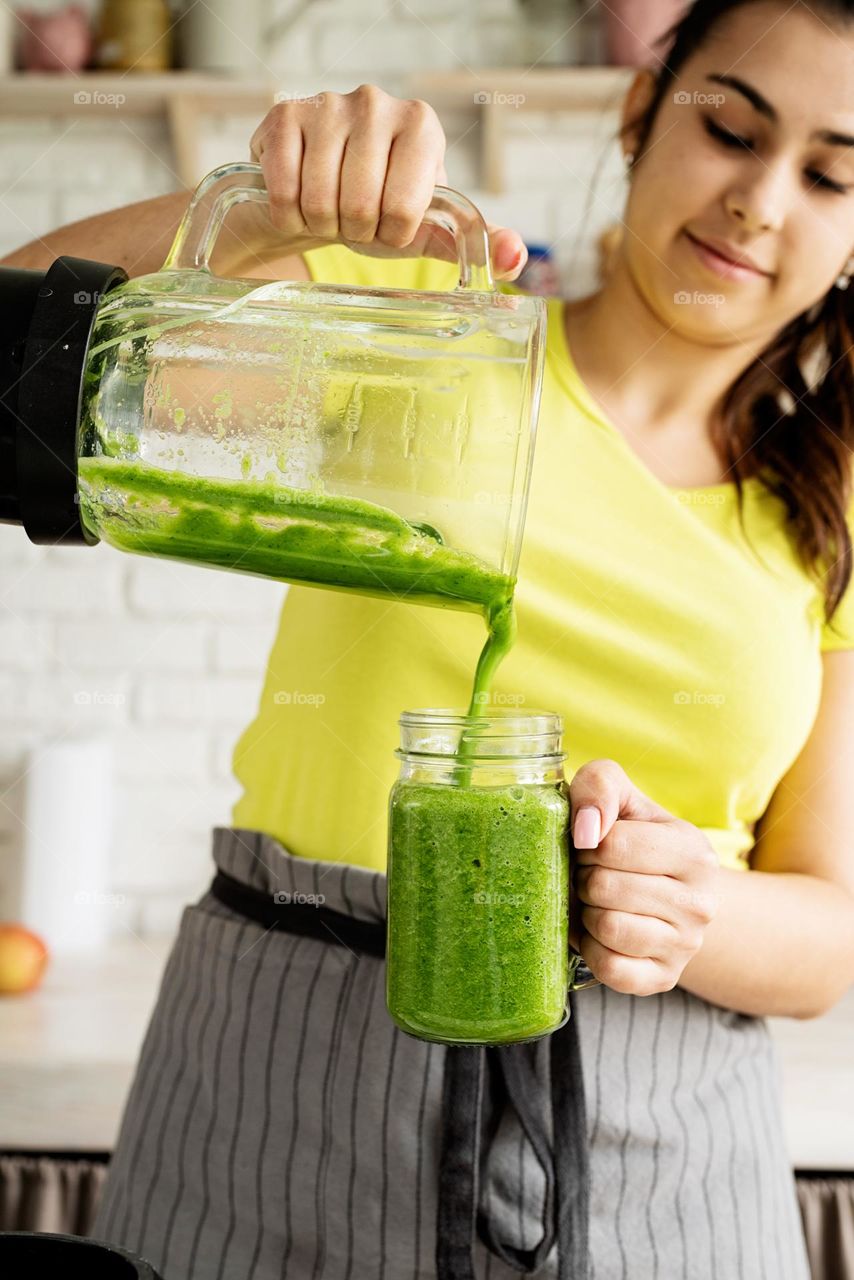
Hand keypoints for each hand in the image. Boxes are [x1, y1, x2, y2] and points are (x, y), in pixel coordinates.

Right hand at [248, 84, 526, 278]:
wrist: (317, 193)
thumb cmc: (378, 210)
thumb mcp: (428, 228)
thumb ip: (474, 242)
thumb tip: (515, 257)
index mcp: (421, 126)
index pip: (405, 209)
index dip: (391, 235)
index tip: (388, 226)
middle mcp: (377, 103)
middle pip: (361, 206)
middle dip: (355, 232)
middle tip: (355, 222)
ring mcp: (328, 104)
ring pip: (320, 201)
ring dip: (321, 225)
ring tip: (328, 212)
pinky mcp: (285, 115)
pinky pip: (284, 190)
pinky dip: (288, 214)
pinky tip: (298, 201)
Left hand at [567, 759, 720, 995]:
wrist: (667, 895)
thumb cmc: (633, 840)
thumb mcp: (622, 800)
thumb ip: (600, 786)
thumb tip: (586, 830)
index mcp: (694, 852)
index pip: (612, 844)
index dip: (587, 844)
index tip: (594, 846)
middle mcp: (701, 903)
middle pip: (604, 887)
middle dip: (584, 878)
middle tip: (593, 876)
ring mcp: (685, 946)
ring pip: (607, 928)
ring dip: (587, 914)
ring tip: (598, 903)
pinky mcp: (663, 979)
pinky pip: (609, 968)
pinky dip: (592, 950)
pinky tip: (600, 934)